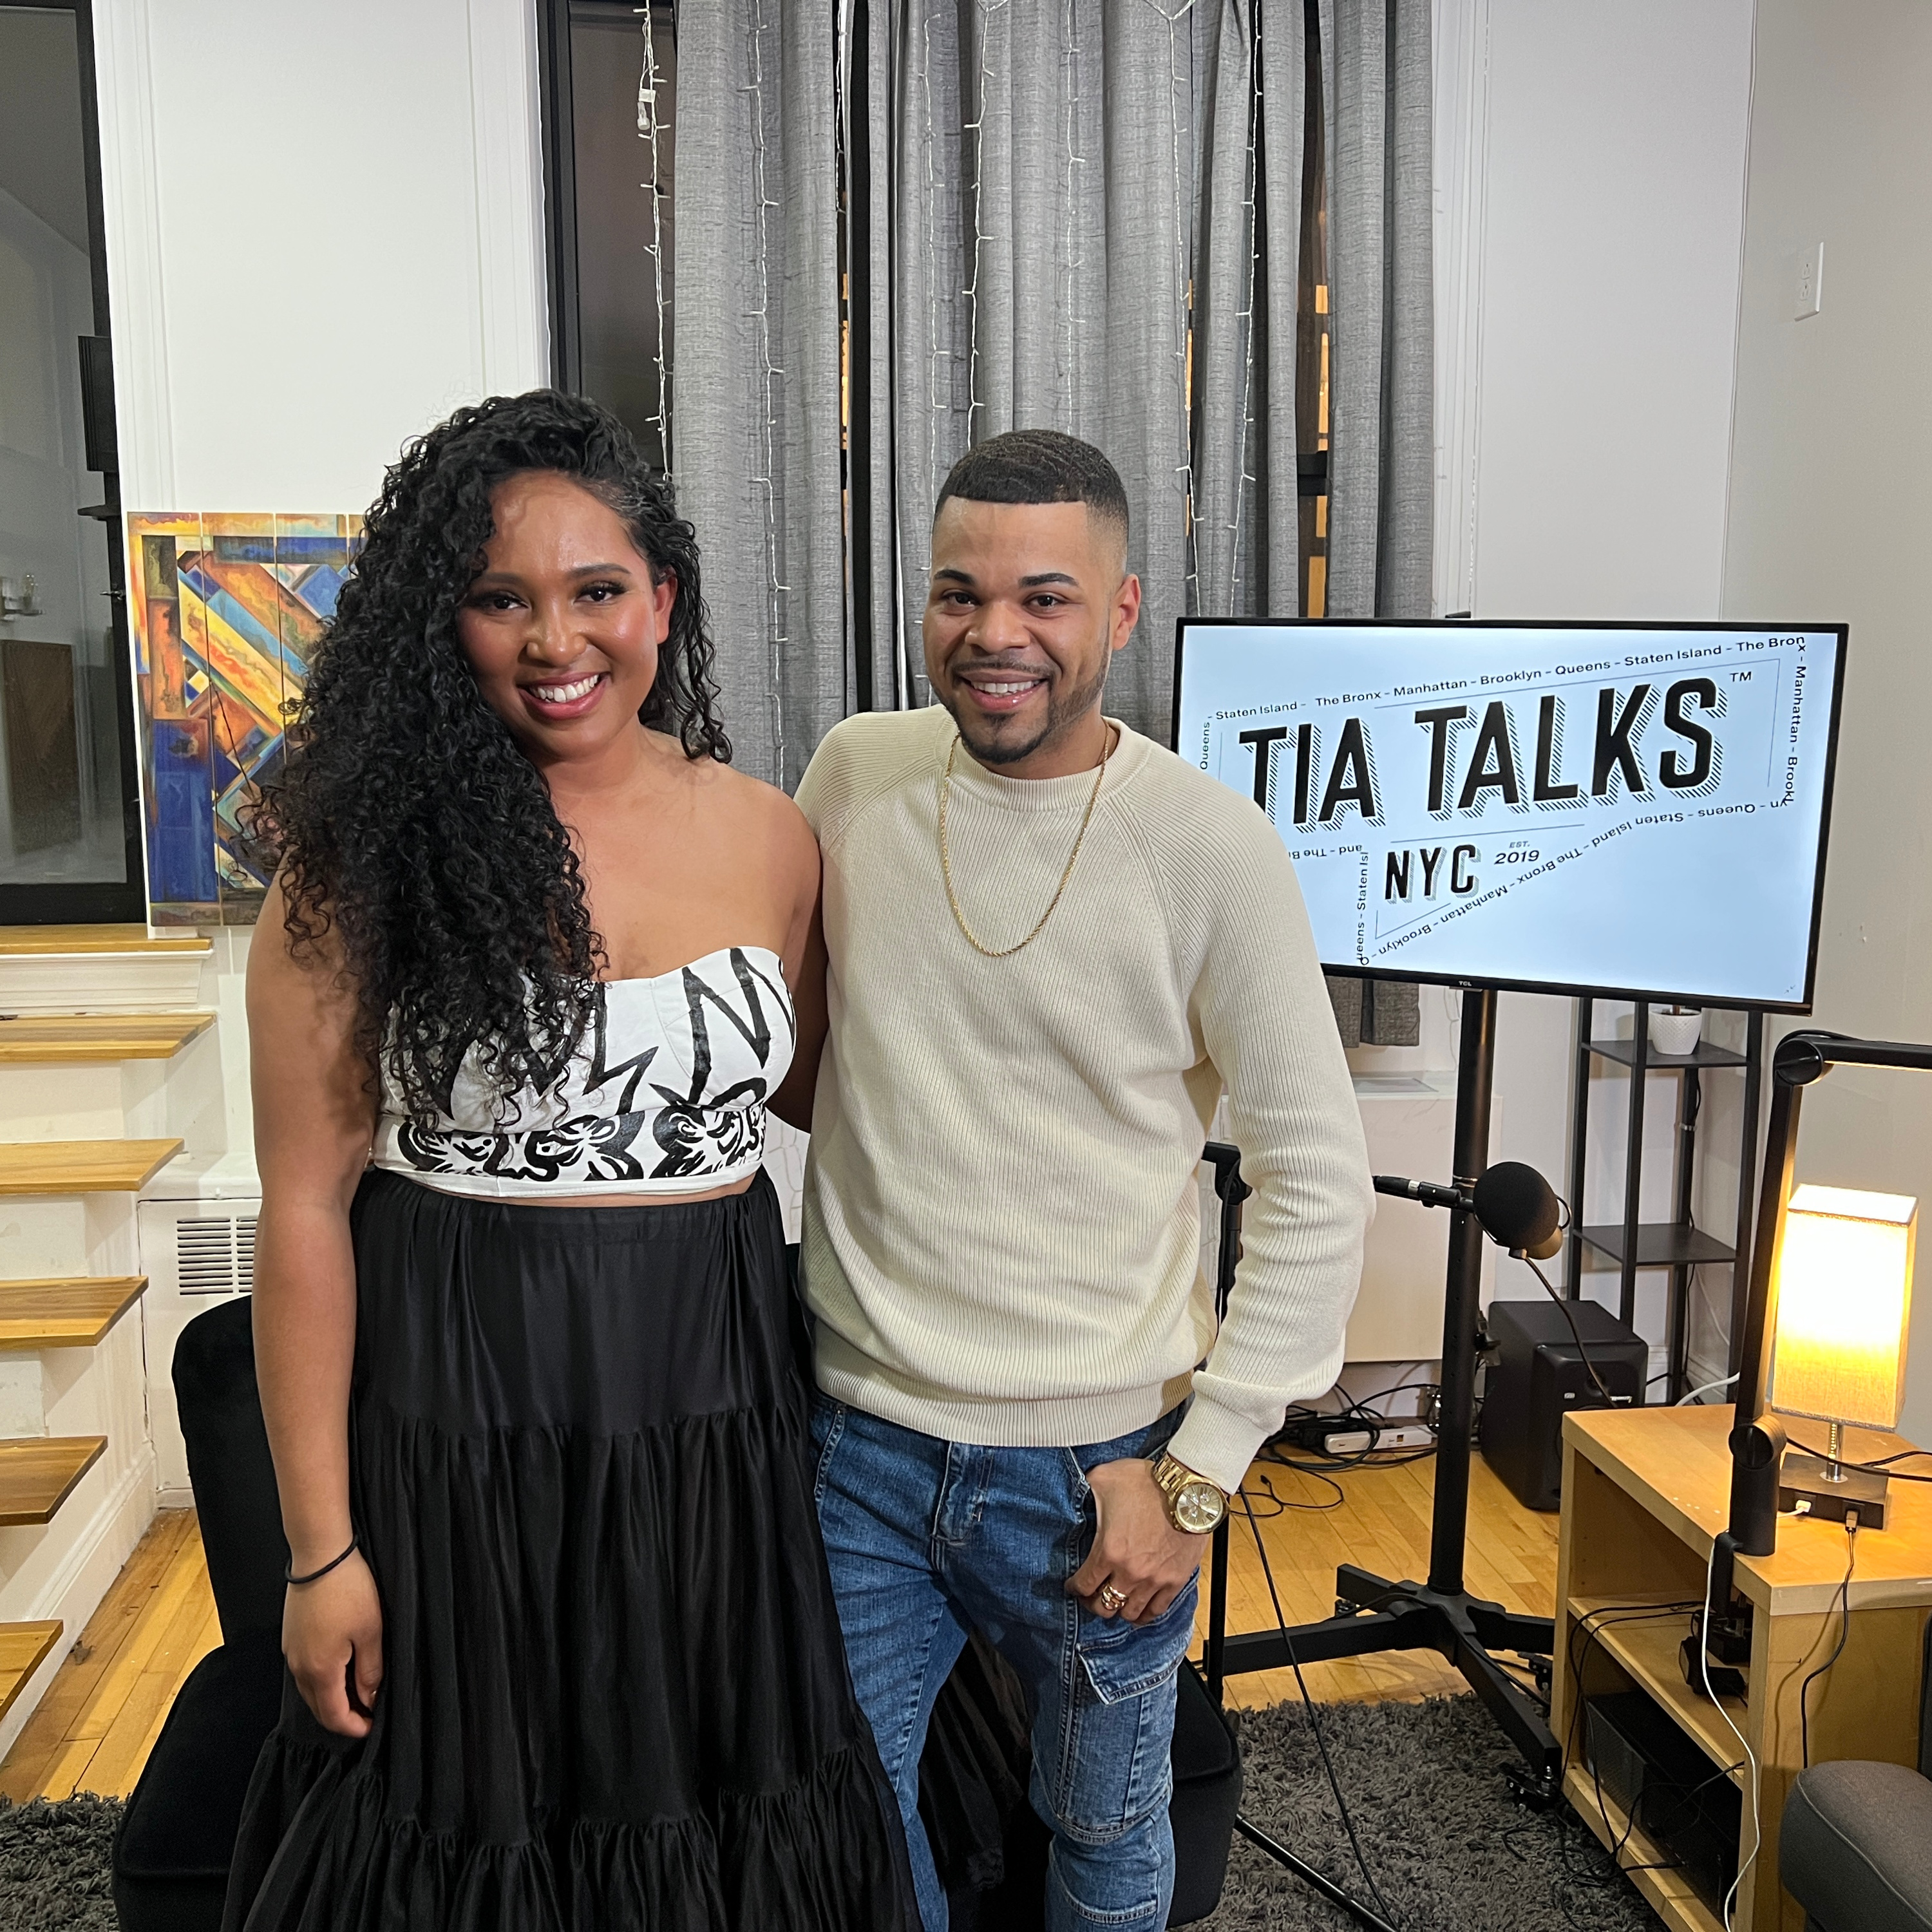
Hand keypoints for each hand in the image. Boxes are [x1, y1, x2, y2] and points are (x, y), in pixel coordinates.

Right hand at [283, 1549, 383, 1737]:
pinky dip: (321, 1681)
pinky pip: (304, 1671)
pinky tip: (339, 1670)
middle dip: (342, 1717)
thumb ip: (370, 1670)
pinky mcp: (290, 1638)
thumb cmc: (348, 1590)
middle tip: (367, 1715)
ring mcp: (290, 1652)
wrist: (319, 1555)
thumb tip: (370, 1699)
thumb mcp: (371, 1631)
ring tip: (357, 1694)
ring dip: (331, 1699)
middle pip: (318, 1707)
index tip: (371, 1728)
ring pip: (310, 1690)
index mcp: (319, 1670)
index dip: (353, 1727)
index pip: (333, 1715)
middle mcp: (298, 1667)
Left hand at [1066, 1458, 1207, 1625]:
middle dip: (1093, 1603)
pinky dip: (1145, 1615)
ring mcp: (1153, 1580)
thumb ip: (1084, 1489)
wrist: (1188, 1489)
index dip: (1074, 1587)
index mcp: (1108, 1551)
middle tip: (1091, 1596)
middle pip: (1104, 1606)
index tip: (1073, 1585)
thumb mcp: (1104, 1478)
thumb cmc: (1147, 1482)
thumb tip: (1075, 1490)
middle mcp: (1129, 1572)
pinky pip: (1156, 1611)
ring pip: (1129, 1613)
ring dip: (1119, 1610)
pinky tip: (1138, 1612)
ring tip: (1115, 1602)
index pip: (1083, 1585)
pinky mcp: (1174, 1581)